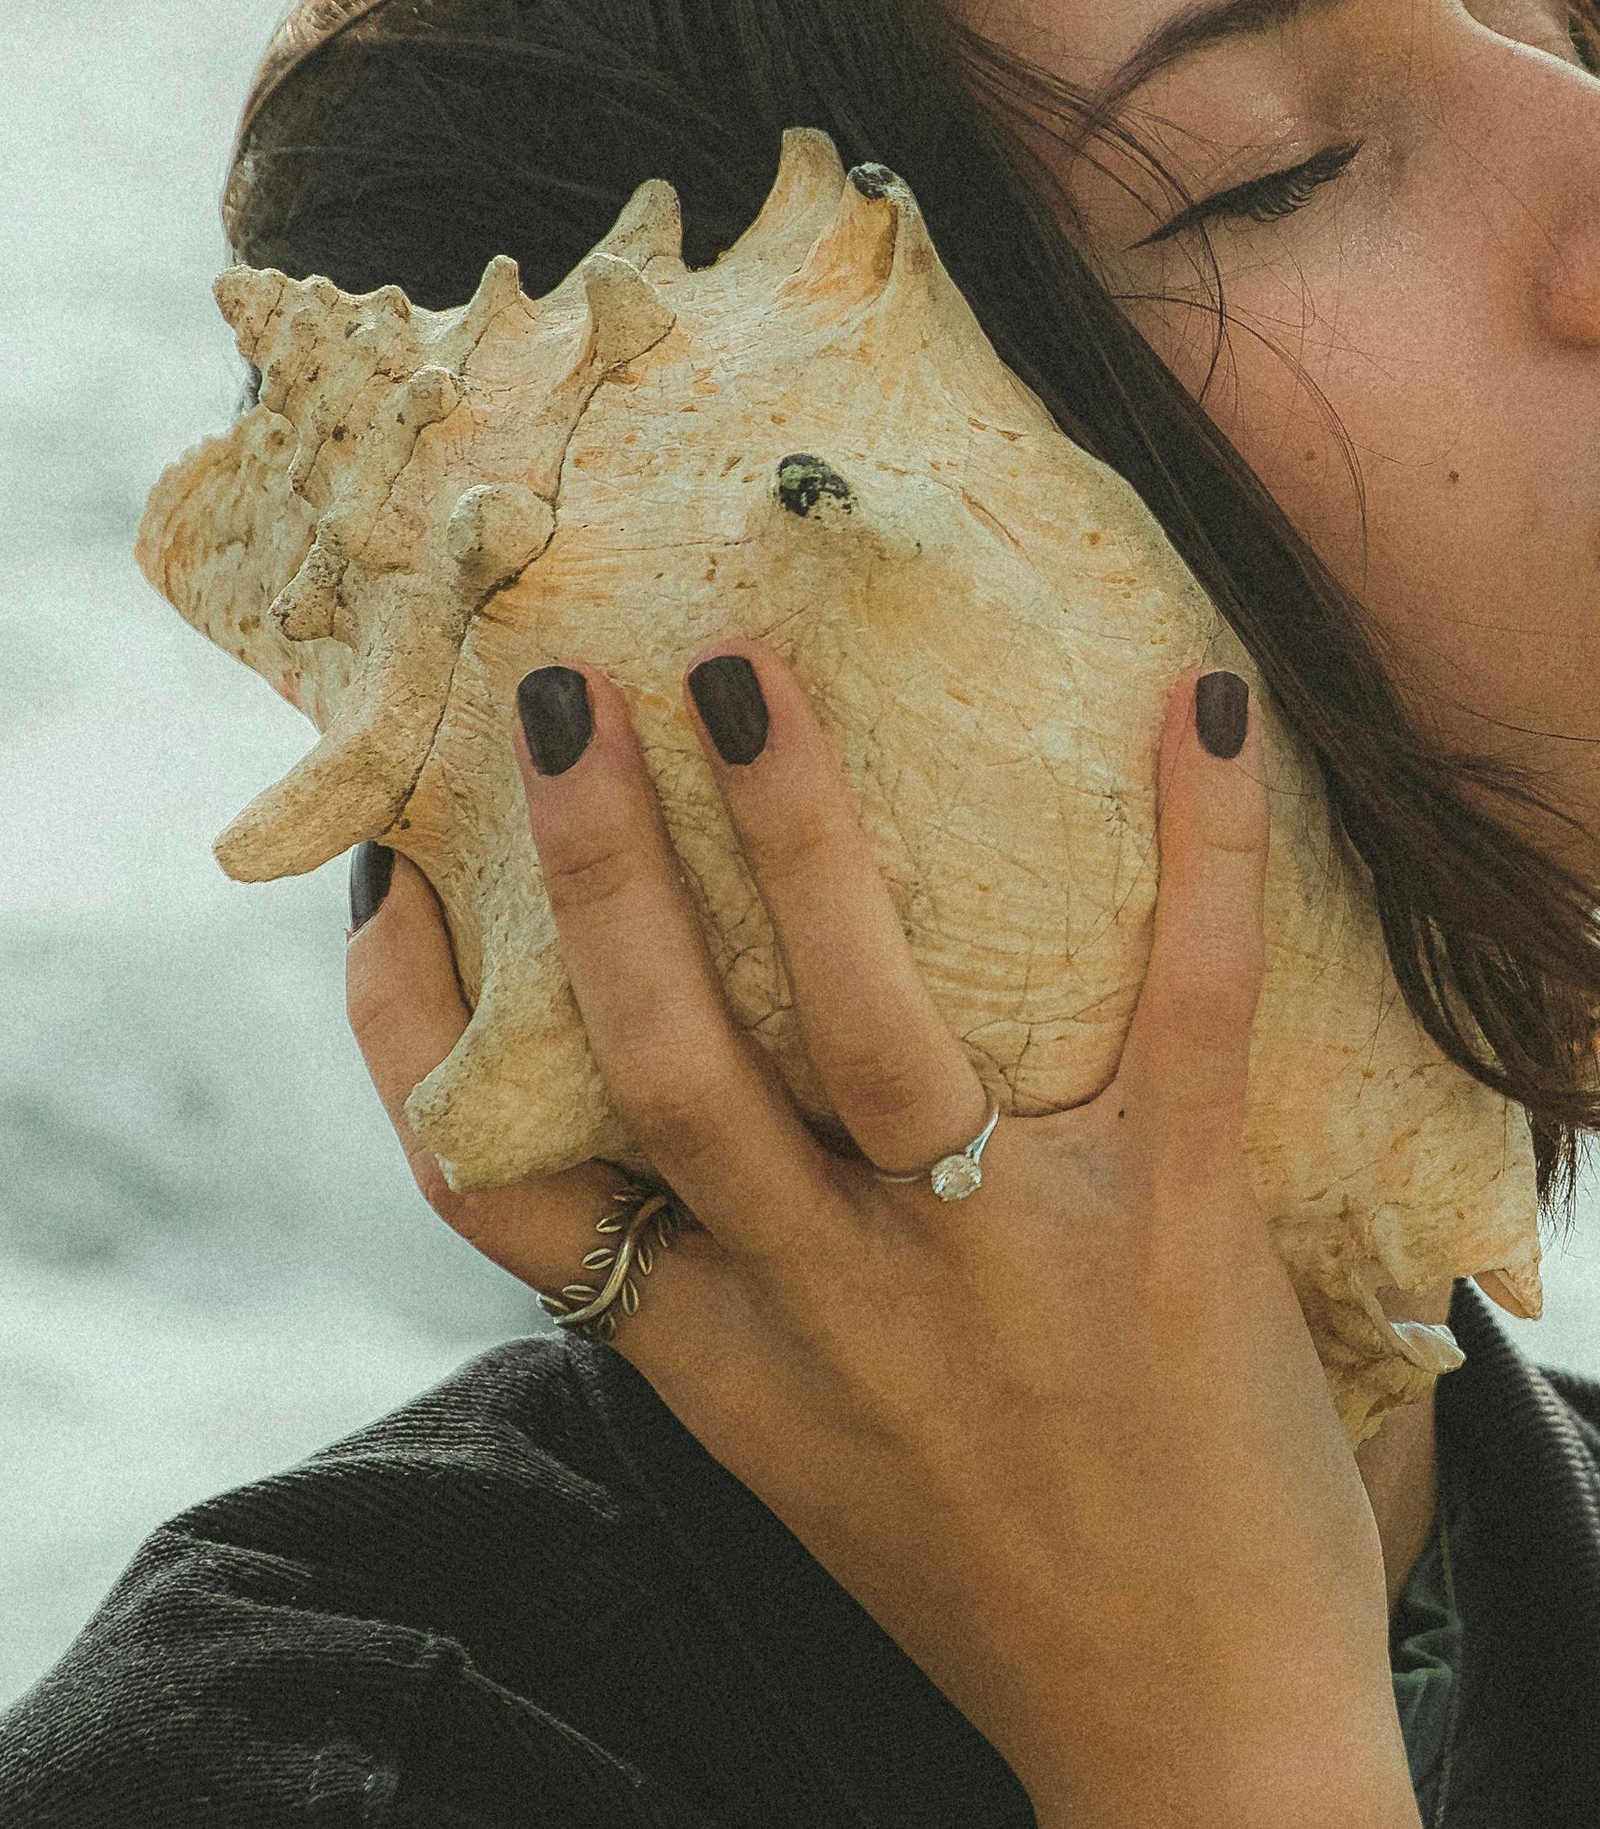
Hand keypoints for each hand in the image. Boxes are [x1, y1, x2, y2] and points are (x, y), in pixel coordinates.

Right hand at [346, 642, 1419, 1825]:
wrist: (1191, 1735)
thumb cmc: (983, 1569)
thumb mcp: (801, 1445)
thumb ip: (727, 1296)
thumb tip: (672, 1101)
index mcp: (717, 1359)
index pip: (498, 1188)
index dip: (408, 1029)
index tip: (389, 884)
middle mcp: (825, 1302)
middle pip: (659, 1055)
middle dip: (591, 865)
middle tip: (560, 694)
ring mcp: (993, 1261)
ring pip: (855, 1012)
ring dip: (793, 825)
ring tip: (742, 672)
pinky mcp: (1170, 1226)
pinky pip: (1184, 1005)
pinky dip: (1199, 851)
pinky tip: (1200, 712)